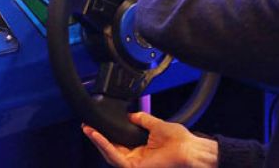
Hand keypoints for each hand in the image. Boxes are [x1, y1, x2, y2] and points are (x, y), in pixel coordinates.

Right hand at [82, 112, 217, 167]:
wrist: (191, 151)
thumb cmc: (182, 142)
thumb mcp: (157, 125)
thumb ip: (143, 120)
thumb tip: (131, 115)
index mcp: (142, 151)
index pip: (119, 143)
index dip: (107, 134)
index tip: (98, 123)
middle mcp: (136, 159)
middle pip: (111, 149)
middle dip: (97, 138)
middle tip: (87, 126)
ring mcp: (135, 165)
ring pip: (110, 154)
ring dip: (98, 141)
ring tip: (88, 129)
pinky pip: (115, 158)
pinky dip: (105, 146)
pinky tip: (98, 136)